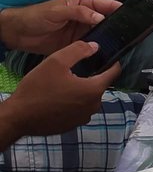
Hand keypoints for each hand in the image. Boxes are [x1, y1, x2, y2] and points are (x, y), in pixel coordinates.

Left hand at [0, 0, 120, 54]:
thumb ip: (78, 13)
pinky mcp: (77, 45)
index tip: (133, 16)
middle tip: (132, 35)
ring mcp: (83, 32)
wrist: (20, 34)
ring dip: (110, 41)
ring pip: (102, 35)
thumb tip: (100, 17)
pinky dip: (99, 51)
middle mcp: (86, 17)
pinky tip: (106, 56)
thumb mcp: (58, 11)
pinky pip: (92, 48)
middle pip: (108, 21)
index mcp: (84, 4)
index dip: (119, 10)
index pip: (106, 5)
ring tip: (122, 47)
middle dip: (118, 27)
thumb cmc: (37, 16)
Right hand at [1, 42, 120, 138]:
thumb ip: (79, 50)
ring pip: (89, 97)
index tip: (107, 55)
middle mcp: (93, 106)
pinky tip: (59, 96)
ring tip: (65, 82)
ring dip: (81, 89)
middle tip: (76, 68)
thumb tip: (95, 47)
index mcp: (93, 90)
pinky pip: (79, 108)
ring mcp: (83, 118)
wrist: (19, 117)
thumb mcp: (56, 61)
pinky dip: (73, 101)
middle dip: (92, 76)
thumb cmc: (38, 88)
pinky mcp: (72, 125)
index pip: (114, 73)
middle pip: (100, 85)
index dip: (112, 62)